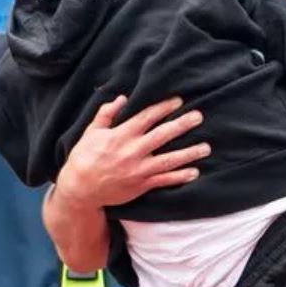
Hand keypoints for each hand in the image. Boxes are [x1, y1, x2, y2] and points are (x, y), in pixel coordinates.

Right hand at [55, 95, 210, 208]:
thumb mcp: (91, 132)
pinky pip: (165, 180)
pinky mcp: (141, 184)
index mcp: (121, 135)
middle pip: (163, 135)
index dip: (164, 107)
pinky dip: (180, 176)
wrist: (79, 188)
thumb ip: (106, 114)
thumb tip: (121, 98)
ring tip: (206, 147)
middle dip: (182, 124)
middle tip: (199, 116)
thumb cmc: (84, 158)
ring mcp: (139, 169)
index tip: (179, 101)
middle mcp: (133, 151)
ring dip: (189, 153)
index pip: (147, 117)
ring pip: (169, 159)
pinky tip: (195, 172)